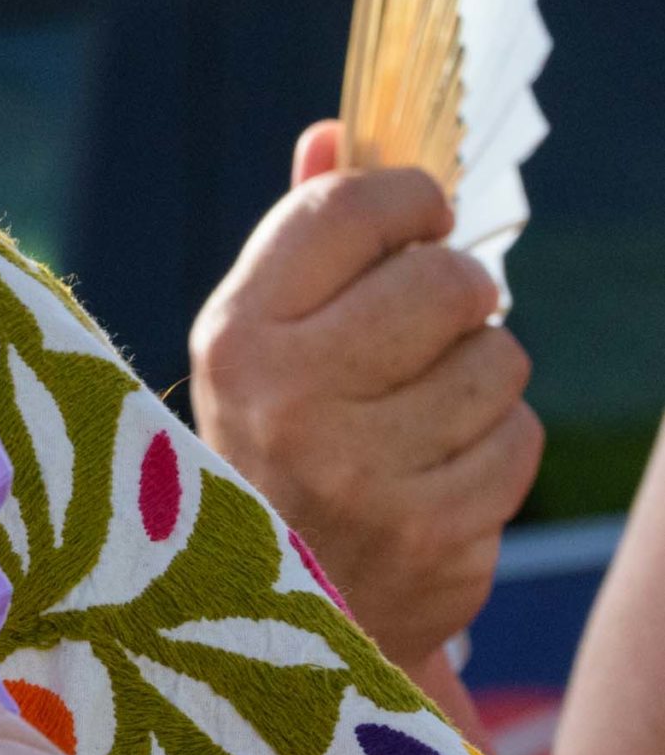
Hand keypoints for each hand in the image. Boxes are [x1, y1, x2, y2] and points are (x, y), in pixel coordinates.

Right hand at [189, 119, 540, 669]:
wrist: (264, 623)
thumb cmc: (269, 445)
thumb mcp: (253, 341)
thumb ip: (299, 237)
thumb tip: (338, 131)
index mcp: (234, 334)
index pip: (351, 209)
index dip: (409, 200)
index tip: (418, 220)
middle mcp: (288, 401)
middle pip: (448, 281)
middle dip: (457, 292)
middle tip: (429, 321)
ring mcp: (364, 477)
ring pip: (499, 360)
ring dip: (480, 376)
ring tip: (425, 408)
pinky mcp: (435, 539)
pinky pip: (520, 442)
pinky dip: (496, 448)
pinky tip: (442, 470)